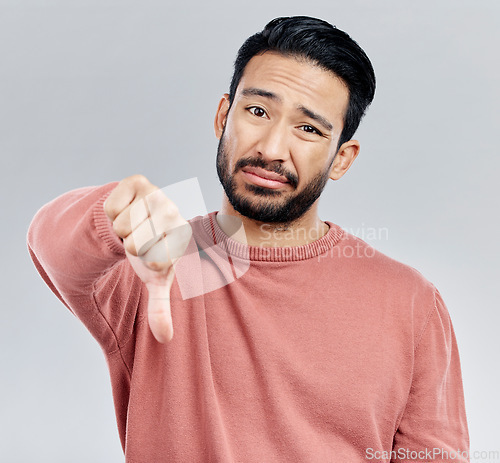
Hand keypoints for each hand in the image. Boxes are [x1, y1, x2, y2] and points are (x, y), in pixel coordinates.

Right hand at [104, 175, 191, 342]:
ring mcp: (158, 193)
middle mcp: (175, 212)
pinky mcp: (138, 181)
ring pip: (123, 226)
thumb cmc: (149, 251)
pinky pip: (112, 207)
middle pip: (136, 244)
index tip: (152, 256)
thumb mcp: (154, 279)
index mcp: (183, 236)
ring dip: (121, 230)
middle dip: (131, 247)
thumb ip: (160, 307)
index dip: (146, 262)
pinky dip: (112, 213)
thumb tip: (165, 338)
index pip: (155, 262)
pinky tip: (125, 211)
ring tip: (133, 226)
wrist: (136, 220)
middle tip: (139, 240)